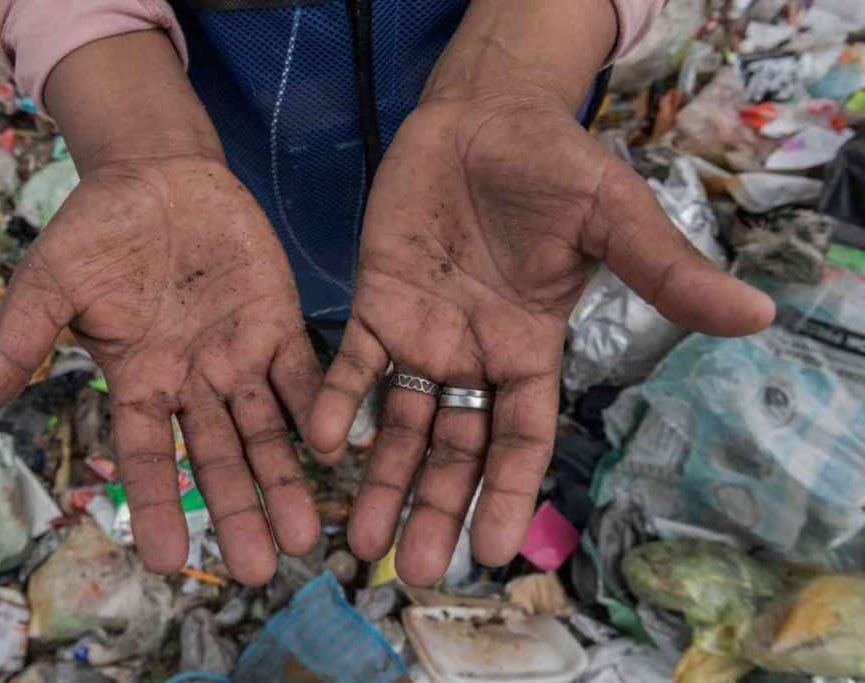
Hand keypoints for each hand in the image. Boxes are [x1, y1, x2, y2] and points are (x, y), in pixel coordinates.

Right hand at [0, 153, 328, 583]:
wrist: (157, 173)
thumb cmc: (97, 230)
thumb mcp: (49, 284)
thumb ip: (16, 343)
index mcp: (139, 380)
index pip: (148, 457)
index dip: (159, 506)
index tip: (171, 564)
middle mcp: (193, 381)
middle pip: (217, 457)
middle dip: (238, 508)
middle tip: (260, 567)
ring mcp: (239, 356)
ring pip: (266, 430)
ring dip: (286, 479)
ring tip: (305, 535)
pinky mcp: (279, 324)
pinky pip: (304, 374)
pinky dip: (320, 410)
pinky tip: (338, 451)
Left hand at [309, 92, 774, 584]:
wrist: (483, 116)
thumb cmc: (554, 166)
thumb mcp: (614, 218)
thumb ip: (665, 271)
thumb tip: (758, 313)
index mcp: (530, 349)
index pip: (520, 437)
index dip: (509, 493)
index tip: (495, 553)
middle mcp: (473, 356)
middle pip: (454, 448)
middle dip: (435, 505)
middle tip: (415, 571)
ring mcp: (421, 333)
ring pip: (400, 421)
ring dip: (382, 477)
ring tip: (358, 539)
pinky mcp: (375, 302)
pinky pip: (353, 361)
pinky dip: (338, 399)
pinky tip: (323, 440)